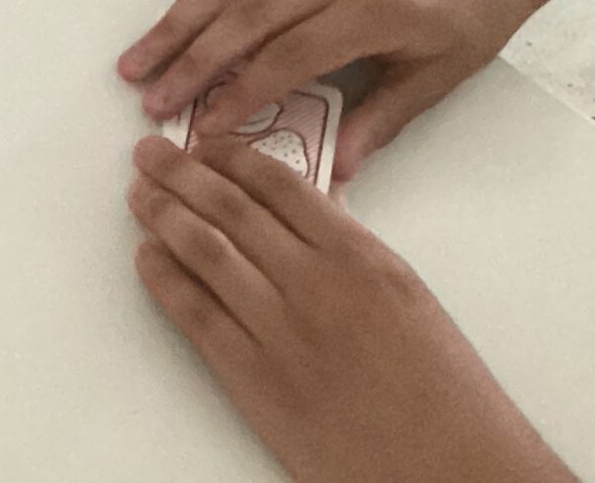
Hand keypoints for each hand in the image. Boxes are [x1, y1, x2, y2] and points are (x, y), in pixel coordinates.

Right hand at [119, 0, 554, 179]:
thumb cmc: (476, 7)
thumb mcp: (441, 74)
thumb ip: (382, 119)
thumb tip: (336, 171)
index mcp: (373, 10)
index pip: (287, 57)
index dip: (239, 96)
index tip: (204, 131)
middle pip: (242, 18)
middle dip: (189, 63)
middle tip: (149, 100)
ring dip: (176, 23)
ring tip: (138, 59)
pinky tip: (176, 19)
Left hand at [128, 137, 575, 482]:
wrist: (454, 472)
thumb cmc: (446, 396)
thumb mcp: (407, 299)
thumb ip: (349, 252)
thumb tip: (297, 213)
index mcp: (361, 257)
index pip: (277, 183)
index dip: (229, 156)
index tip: (204, 143)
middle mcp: (315, 284)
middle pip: (229, 207)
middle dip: (180, 172)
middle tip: (150, 154)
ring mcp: (280, 330)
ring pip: (203, 249)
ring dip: (162, 213)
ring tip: (141, 194)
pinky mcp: (254, 378)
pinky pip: (193, 311)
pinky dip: (163, 276)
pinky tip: (148, 256)